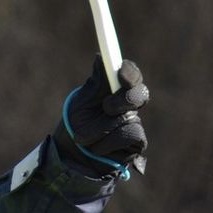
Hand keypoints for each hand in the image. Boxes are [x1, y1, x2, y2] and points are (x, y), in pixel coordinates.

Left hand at [53, 56, 148, 176]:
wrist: (74, 155)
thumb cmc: (78, 123)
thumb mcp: (83, 101)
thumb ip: (96, 82)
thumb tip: (100, 57)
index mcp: (117, 88)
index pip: (131, 75)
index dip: (130, 73)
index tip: (121, 73)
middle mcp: (129, 103)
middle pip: (139, 94)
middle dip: (123, 99)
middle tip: (107, 107)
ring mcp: (135, 122)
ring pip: (126, 118)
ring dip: (100, 128)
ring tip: (84, 137)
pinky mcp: (137, 142)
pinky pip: (126, 136)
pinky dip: (106, 142)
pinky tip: (97, 148)